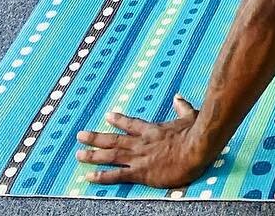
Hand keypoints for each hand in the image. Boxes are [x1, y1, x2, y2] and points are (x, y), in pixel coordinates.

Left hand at [77, 96, 207, 188]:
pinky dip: (102, 176)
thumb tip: (178, 97)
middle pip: (114, 140)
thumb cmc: (195, 133)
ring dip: (93, 155)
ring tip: (78, 155)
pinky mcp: (140, 173)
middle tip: (80, 135)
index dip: (118, 120)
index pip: (131, 124)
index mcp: (152, 130)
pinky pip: (116, 175)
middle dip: (95, 138)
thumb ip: (182, 107)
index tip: (108, 116)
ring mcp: (138, 158)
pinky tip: (89, 177)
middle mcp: (141, 143)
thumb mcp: (190, 116)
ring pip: (110, 156)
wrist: (196, 149)